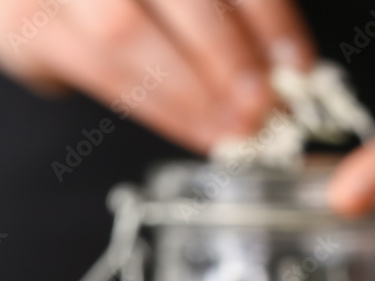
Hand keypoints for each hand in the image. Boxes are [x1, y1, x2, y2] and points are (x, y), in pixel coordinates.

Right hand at [0, 0, 314, 152]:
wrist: (51, 3)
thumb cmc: (147, 4)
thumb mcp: (188, 1)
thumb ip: (236, 14)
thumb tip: (292, 68)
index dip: (268, 17)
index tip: (300, 66)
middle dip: (226, 55)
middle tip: (266, 105)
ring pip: (127, 31)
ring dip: (194, 91)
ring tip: (238, 128)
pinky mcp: (30, 23)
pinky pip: (100, 71)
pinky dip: (162, 108)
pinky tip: (203, 131)